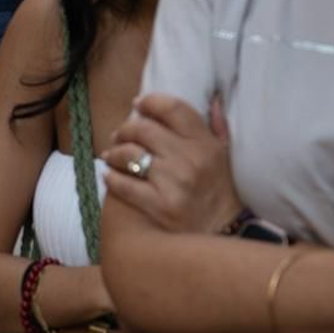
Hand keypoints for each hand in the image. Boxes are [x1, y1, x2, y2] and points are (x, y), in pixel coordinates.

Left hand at [102, 93, 243, 234]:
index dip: (150, 101)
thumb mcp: (224, 155)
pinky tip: (110, 176)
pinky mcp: (161, 206)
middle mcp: (191, 160)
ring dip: (114, 152)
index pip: (172, 108)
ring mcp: (175, 183)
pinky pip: (124, 185)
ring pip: (130, 154)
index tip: (138, 105)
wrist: (222, 233)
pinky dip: (112, 178)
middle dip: (125, 129)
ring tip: (112, 154)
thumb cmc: (218, 189)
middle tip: (119, 134)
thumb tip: (211, 99)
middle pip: (144, 129)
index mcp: (205, 143)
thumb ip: (217, 125)